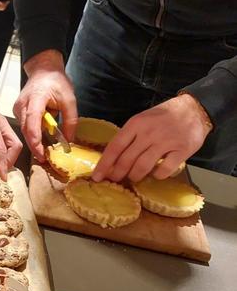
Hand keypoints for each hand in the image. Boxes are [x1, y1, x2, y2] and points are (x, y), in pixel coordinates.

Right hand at [13, 50, 77, 160]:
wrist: (43, 70)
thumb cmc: (56, 82)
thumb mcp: (70, 100)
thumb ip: (70, 121)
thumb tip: (69, 141)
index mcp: (36, 99)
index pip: (32, 123)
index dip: (36, 141)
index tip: (42, 155)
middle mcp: (22, 104)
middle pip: (26, 130)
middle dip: (35, 146)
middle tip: (44, 159)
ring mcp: (18, 108)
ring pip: (24, 129)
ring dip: (34, 139)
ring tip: (45, 150)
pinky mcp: (18, 110)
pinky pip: (25, 125)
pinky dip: (33, 132)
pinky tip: (41, 136)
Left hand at [93, 94, 211, 182]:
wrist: (194, 109)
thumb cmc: (164, 116)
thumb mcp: (142, 119)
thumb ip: (129, 136)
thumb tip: (112, 157)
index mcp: (135, 124)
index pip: (114, 147)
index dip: (104, 164)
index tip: (96, 177)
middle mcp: (148, 133)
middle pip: (126, 160)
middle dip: (117, 174)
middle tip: (114, 181)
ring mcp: (165, 142)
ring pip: (142, 167)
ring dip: (135, 176)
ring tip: (134, 178)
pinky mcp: (181, 150)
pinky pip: (164, 170)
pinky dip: (157, 175)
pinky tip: (156, 174)